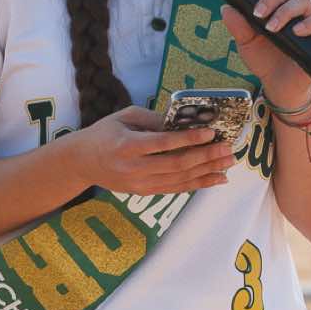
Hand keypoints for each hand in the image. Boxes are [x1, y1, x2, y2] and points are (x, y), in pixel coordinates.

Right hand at [69, 106, 238, 195]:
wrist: (82, 162)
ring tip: (229, 163)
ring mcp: (140, 183)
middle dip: (206, 157)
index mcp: (128, 145)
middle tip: (229, 149)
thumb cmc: (104, 133)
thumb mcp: (124, 117)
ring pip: (180, 180)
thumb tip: (183, 120)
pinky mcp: (144, 192)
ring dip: (208, 172)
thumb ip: (153, 119)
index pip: (163, 143)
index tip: (211, 133)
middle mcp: (135, 167)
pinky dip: (198, 184)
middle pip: (177, 164)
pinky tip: (217, 179)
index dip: (189, 139)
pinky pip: (176, 189)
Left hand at [219, 0, 310, 109]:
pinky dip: (310, 24)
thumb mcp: (245, 44)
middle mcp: (292, 7)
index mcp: (274, 4)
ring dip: (286, 11)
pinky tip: (296, 32)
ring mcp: (308, 19)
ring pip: (304, 0)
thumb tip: (226, 7)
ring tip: (272, 28)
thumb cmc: (264, 60)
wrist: (280, 86)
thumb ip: (238, 26)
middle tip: (258, 13)